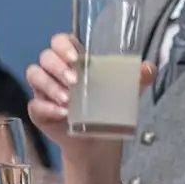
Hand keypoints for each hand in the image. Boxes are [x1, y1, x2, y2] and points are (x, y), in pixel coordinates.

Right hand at [24, 33, 153, 151]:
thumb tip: (149, 68)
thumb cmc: (108, 108)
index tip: (75, 56)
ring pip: (35, 75)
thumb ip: (137, 79)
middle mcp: (55, 72)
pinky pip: (35, 104)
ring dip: (51, 86)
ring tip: (69, 100)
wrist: (98, 141)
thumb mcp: (125, 93)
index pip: (60, 42)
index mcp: (74, 61)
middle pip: (46, 57)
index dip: (62, 45)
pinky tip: (63, 114)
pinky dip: (47, 107)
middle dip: (58, 67)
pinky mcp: (39, 111)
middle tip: (75, 81)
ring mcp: (44, 90)